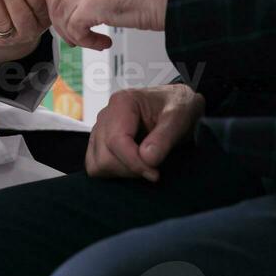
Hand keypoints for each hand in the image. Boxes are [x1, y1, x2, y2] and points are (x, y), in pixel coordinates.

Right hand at [86, 84, 205, 181]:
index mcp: (122, 102)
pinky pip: (95, 165)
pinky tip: (133, 167)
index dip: (134, 162)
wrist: (178, 105)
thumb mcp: (179, 118)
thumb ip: (164, 137)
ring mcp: (100, 129)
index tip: (154, 173)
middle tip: (152, 169)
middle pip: (104, 156)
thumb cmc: (178, 107)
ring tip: (144, 167)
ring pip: (96, 164)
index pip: (116, 141)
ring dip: (121, 172)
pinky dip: (113, 172)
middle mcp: (106, 115)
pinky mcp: (100, 142)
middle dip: (129, 169)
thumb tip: (146, 158)